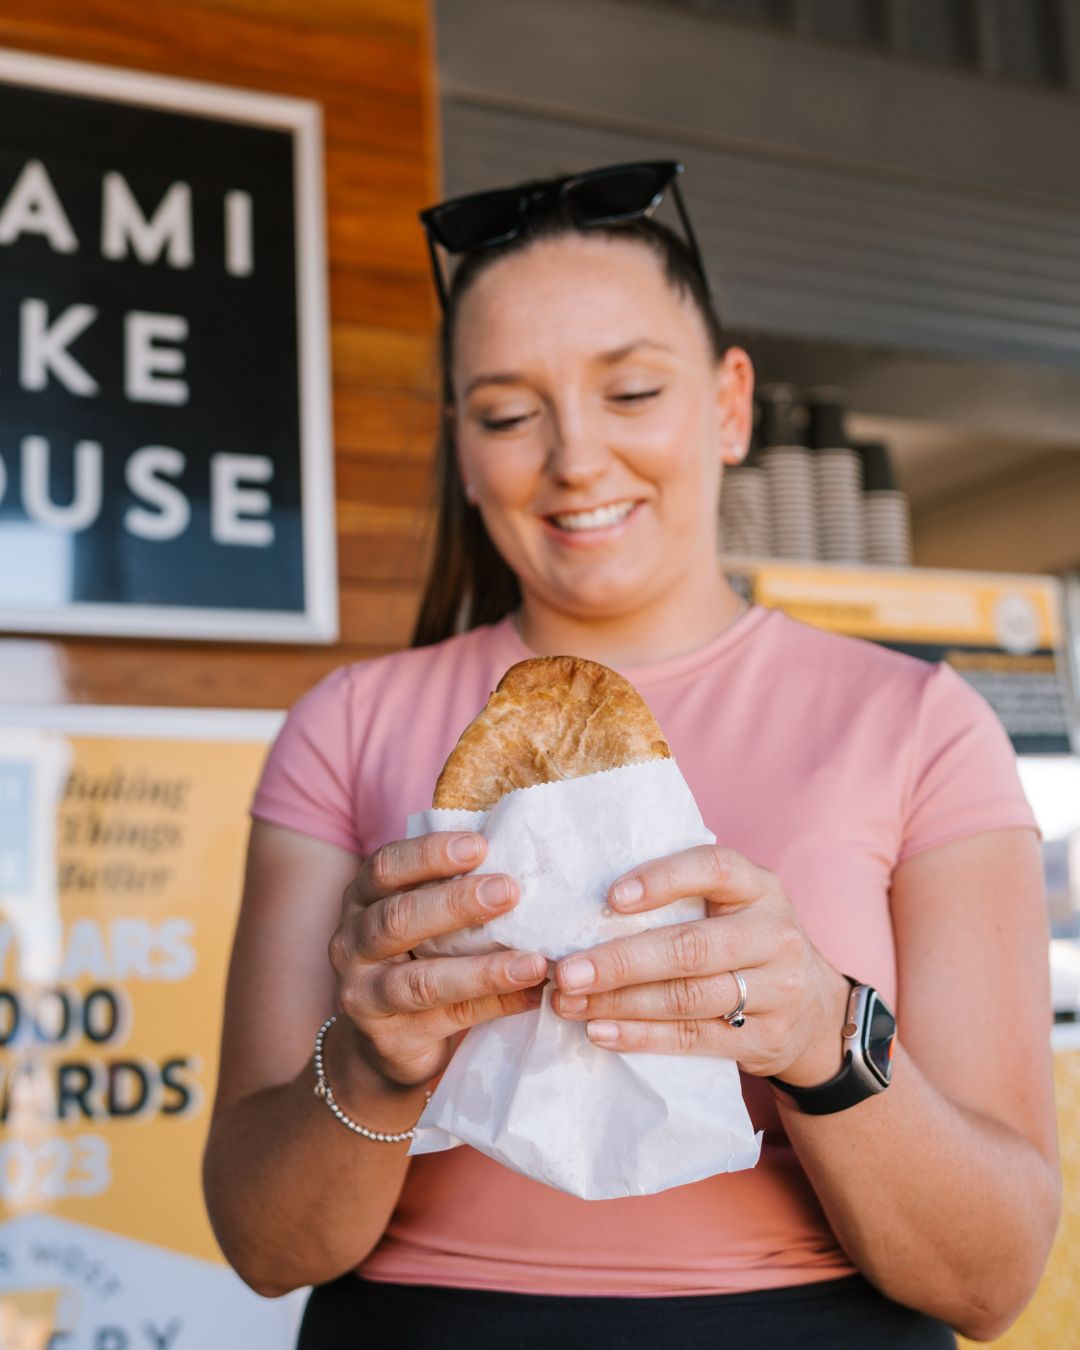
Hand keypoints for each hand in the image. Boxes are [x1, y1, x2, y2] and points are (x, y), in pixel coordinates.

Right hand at [328, 831, 546, 1089]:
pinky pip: (447, 1020)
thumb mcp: (420, 918)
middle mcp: (351, 944)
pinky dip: (494, 1006)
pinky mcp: (389, 1039)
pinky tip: (530, 995)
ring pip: (422, 981)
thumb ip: (451, 888)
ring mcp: (364, 995)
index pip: (385, 867)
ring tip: (534, 963)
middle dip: (456, 903)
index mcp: (361, 900)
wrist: (382, 1042)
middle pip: (398, 918)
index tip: (480, 845)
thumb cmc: (416, 957)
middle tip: (509, 891)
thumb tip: (522, 854)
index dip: (429, 854)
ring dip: (483, 971)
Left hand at [550, 844, 850, 1084]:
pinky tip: (601, 1032)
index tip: (610, 898)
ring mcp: (776, 991)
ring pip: (687, 998)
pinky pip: (694, 1039)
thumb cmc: (747, 942)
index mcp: (759, 888)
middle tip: (566, 971)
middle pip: (690, 948)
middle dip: (620, 961)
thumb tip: (588, 902)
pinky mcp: (765, 1039)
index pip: (714, 868)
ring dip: (619, 1003)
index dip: (662, 880)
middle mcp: (774, 935)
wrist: (816, 1011)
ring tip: (569, 1003)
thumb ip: (684, 896)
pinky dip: (642, 1037)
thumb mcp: (734, 906)